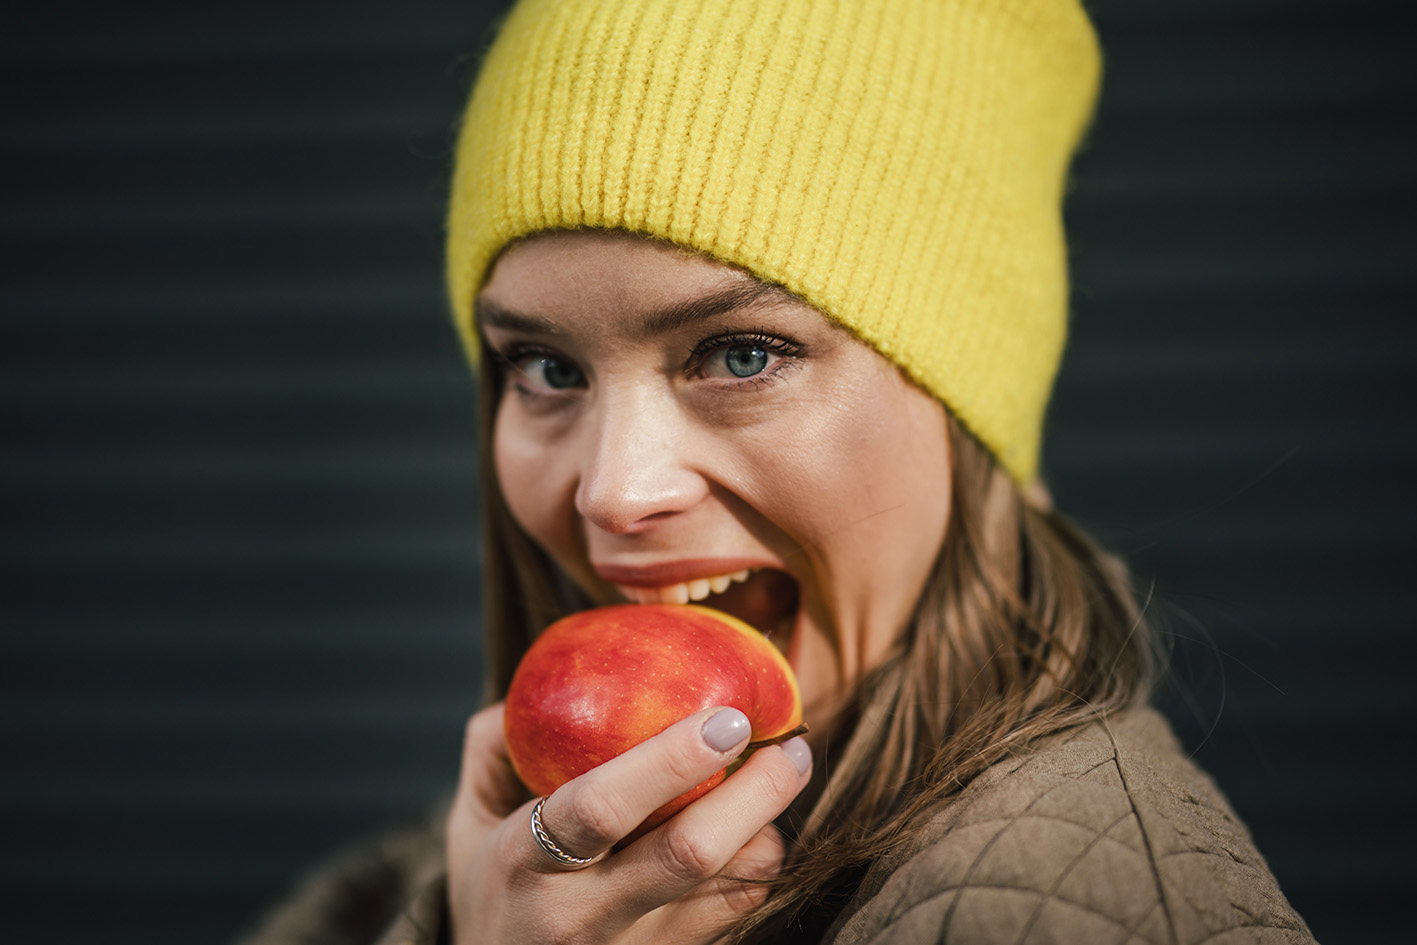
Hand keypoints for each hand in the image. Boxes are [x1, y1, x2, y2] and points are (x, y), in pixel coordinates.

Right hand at [446, 702, 812, 944]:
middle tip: (790, 744)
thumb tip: (548, 680)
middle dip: (755, 792)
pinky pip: (736, 911)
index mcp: (528, 862)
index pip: (602, 808)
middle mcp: (584, 914)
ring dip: (767, 825)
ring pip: (729, 887)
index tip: (725, 718)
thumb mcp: (470, 821)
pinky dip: (757, 861)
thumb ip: (497, 745)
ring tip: (782, 771)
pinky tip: (757, 824)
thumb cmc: (489, 887)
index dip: (670, 760)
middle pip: (688, 853)